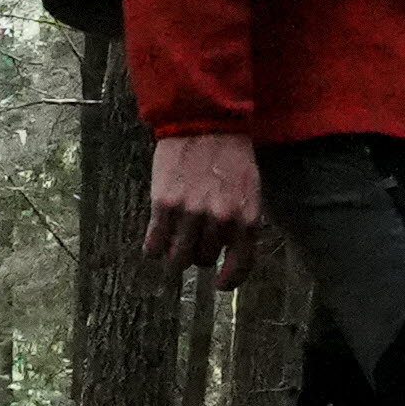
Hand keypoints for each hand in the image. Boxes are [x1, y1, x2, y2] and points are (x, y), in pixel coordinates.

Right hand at [145, 130, 261, 284]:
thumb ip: (243, 220)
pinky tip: (154, 245)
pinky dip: (154, 249)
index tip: (220, 284)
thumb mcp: (250, 188)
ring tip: (173, 248)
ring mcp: (190, 213)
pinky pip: (155, 244)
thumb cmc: (231, 153)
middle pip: (204, 260)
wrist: (205, 121)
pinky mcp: (164, 204)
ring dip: (175, 257)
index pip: (240, 264)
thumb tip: (232, 250)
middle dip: (199, 256)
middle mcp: (219, 220)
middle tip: (194, 244)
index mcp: (245, 216)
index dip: (229, 280)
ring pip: (178, 258)